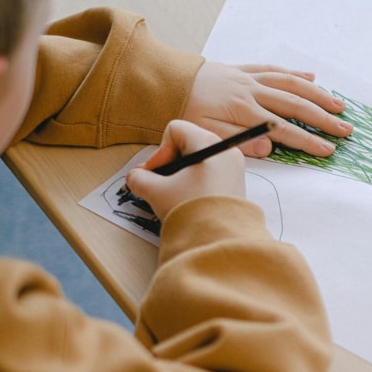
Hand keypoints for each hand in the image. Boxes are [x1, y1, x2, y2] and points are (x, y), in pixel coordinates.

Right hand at [125, 120, 245, 221]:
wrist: (220, 240)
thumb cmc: (191, 210)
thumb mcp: (156, 192)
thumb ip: (139, 178)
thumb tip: (135, 176)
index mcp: (209, 144)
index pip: (176, 130)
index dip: (160, 151)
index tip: (158, 174)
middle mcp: (226, 151)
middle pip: (188, 144)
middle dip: (170, 163)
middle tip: (161, 184)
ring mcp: (234, 168)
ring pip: (198, 161)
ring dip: (181, 175)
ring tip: (173, 196)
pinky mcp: (236, 185)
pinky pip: (210, 174)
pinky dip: (195, 183)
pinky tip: (188, 201)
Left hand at [182, 61, 352, 157]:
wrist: (164, 84)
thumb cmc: (183, 113)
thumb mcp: (205, 135)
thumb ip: (238, 143)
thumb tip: (269, 149)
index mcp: (242, 111)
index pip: (283, 129)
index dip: (308, 141)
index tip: (328, 150)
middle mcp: (251, 91)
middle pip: (295, 105)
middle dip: (323, 118)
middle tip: (345, 130)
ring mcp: (249, 78)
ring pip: (291, 83)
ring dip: (318, 93)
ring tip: (338, 104)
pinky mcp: (243, 69)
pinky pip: (274, 69)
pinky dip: (295, 73)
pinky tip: (312, 76)